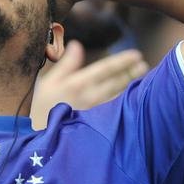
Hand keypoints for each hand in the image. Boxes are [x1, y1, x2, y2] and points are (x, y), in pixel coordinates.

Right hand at [30, 40, 148, 126]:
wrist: (38, 138)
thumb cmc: (40, 108)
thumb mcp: (47, 82)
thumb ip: (65, 64)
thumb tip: (77, 45)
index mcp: (77, 85)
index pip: (105, 69)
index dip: (122, 61)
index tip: (137, 55)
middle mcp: (89, 99)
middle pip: (116, 83)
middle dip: (131, 74)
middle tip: (144, 65)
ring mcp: (94, 113)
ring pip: (118, 97)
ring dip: (130, 87)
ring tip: (141, 80)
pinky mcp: (96, 125)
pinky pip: (114, 110)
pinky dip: (124, 102)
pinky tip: (130, 99)